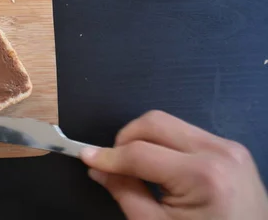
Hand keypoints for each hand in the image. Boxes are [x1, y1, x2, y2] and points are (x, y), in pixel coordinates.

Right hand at [81, 110, 267, 219]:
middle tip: (113, 163)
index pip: (140, 152)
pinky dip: (166, 145)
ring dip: (146, 140)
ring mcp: (230, 148)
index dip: (107, 155)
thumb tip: (96, 167)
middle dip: (126, 139)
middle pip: (155, 123)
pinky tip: (161, 168)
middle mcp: (219, 151)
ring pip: (170, 124)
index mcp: (202, 175)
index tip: (83, 156)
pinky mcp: (233, 150)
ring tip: (137, 167)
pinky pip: (187, 134)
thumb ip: (124, 192)